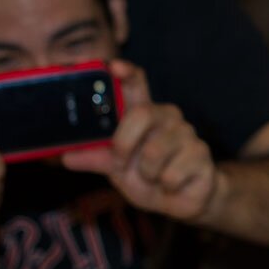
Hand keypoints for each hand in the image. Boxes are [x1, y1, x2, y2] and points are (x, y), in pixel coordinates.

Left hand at [62, 61, 218, 222]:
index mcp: (144, 114)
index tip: (113, 67)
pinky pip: (171, 174)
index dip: (126, 72)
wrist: (181, 201)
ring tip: (155, 178)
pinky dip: (166, 186)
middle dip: (124, 144)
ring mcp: (188, 134)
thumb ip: (95, 158)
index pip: (136, 83)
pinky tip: (173, 185)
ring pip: (154, 152)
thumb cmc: (148, 178)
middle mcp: (168, 117)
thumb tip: (65, 156)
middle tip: (122, 162)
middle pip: (142, 113)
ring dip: (147, 174)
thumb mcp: (116, 169)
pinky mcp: (202, 155)